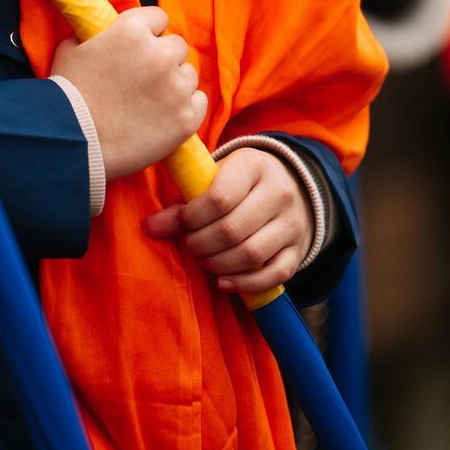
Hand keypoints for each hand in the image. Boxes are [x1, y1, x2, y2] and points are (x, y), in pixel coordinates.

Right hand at [49, 7, 206, 179]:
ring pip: (189, 75)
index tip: (140, 47)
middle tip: (144, 78)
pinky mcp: (186, 119)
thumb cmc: (66, 97)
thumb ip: (92, 34)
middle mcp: (160, 54)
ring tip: (150, 102)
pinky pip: (199, 102)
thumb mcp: (70, 50)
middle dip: (163, 58)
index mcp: (132, 31)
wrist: (73, 144)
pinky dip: (186, 108)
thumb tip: (100, 31)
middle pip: (177, 47)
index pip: (158, 17)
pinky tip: (164, 116)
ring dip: (174, 84)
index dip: (148, 32)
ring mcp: (176, 88)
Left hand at [142, 147, 312, 294]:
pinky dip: (245, 284)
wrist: (287, 185)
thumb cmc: (238, 181)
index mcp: (253, 165)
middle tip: (189, 244)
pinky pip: (275, 275)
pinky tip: (223, 281)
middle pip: (232, 230)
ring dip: (218, 264)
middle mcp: (279, 192)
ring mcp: (292, 223)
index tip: (180, 222)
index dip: (191, 217)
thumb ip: (185, 200)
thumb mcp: (214, 177)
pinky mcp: (298, 249)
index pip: (218, 198)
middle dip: (200, 244)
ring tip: (203, 259)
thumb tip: (151, 226)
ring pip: (251, 255)